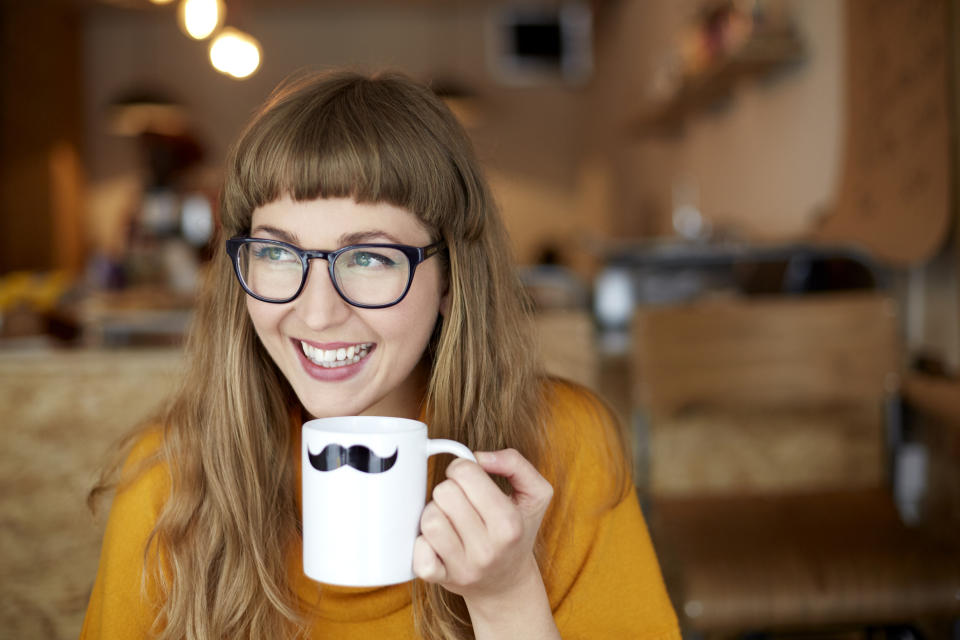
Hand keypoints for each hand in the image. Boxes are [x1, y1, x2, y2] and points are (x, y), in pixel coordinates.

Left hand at [413, 448, 553, 601]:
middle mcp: (487, 549)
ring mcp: (463, 567)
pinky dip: (421, 542)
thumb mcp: (535, 494)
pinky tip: (436, 541)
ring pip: (429, 519)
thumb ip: (515, 464)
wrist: (506, 584)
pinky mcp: (441, 579)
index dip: (463, 468)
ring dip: (435, 513)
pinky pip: (417, 553)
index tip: (469, 479)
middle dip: (449, 489)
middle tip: (460, 500)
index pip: (466, 473)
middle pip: (444, 493)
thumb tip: (480, 457)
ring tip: (449, 519)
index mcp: (509, 524)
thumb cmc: (518, 531)